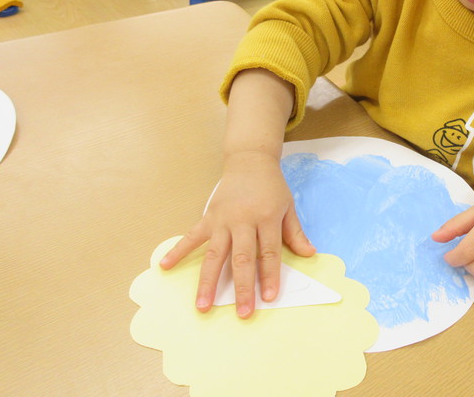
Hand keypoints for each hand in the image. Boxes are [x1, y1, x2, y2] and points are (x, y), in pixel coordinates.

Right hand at [159, 152, 314, 317]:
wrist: (249, 161)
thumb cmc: (271, 187)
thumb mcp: (288, 206)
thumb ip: (295, 233)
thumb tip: (309, 254)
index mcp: (266, 218)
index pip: (269, 252)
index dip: (270, 276)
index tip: (270, 298)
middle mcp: (243, 220)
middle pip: (242, 258)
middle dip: (242, 287)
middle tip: (241, 312)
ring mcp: (223, 219)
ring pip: (215, 254)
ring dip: (208, 281)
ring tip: (202, 305)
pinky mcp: (208, 216)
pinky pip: (191, 236)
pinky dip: (177, 250)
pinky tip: (164, 266)